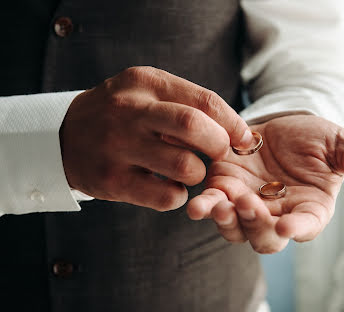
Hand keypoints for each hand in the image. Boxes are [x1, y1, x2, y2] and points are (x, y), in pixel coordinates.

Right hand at [60, 66, 252, 210]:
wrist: (64, 136)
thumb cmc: (120, 113)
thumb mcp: (147, 92)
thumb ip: (187, 103)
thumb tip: (237, 131)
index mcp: (145, 83)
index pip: (204, 101)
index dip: (233, 123)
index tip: (244, 139)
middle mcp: (129, 111)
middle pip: (193, 126)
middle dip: (219, 145)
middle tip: (219, 155)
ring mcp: (118, 146)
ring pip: (184, 166)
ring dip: (198, 174)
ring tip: (188, 170)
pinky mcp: (111, 180)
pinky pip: (167, 196)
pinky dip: (178, 195)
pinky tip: (169, 187)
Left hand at [187, 115, 343, 252]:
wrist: (283, 125)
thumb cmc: (316, 139)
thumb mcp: (342, 145)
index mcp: (309, 210)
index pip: (305, 227)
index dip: (298, 229)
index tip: (289, 227)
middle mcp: (277, 216)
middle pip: (265, 238)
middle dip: (257, 226)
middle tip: (250, 205)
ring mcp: (248, 205)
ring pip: (236, 229)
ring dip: (228, 220)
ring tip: (219, 206)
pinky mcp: (225, 189)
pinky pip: (214, 206)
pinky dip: (206, 207)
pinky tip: (197, 205)